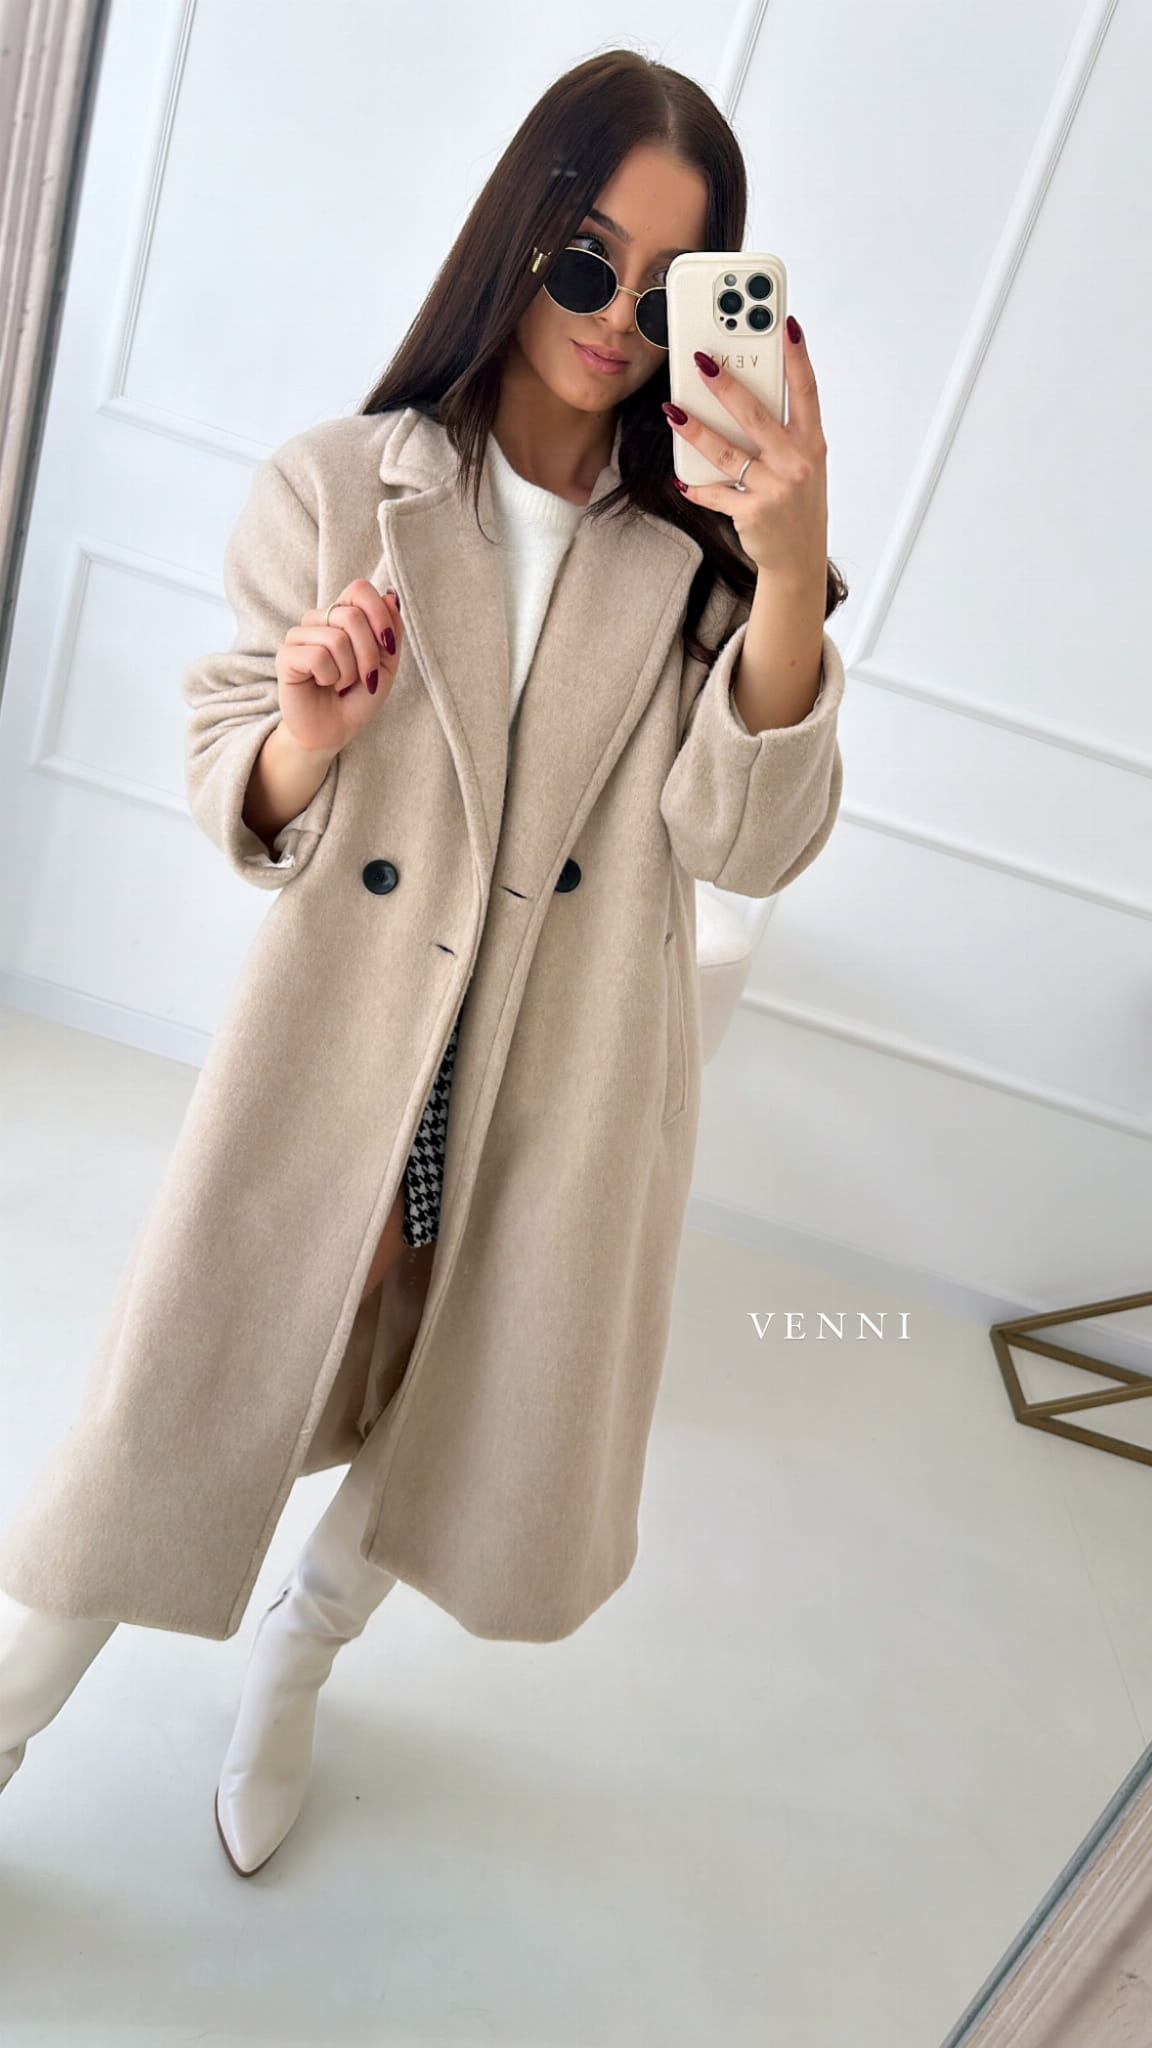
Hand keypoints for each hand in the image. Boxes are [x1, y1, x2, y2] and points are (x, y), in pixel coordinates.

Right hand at [275, 579, 403, 753]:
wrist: (334, 731)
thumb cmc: (358, 696)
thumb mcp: (387, 664)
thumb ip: (391, 630)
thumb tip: (390, 594)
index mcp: (341, 614)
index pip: (359, 589)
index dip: (379, 614)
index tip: (389, 645)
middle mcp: (318, 619)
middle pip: (352, 615)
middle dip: (369, 654)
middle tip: (364, 678)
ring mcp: (299, 636)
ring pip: (336, 638)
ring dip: (349, 671)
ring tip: (340, 684)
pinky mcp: (285, 656)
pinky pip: (318, 656)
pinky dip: (330, 677)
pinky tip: (323, 685)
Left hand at [662, 317, 827, 583]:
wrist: (798, 557)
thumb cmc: (797, 502)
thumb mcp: (803, 463)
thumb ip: (782, 430)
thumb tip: (743, 393)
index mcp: (811, 443)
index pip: (806, 391)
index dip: (797, 357)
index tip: (786, 325)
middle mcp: (796, 463)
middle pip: (756, 416)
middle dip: (727, 386)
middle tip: (702, 361)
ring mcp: (775, 489)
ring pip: (727, 453)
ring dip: (696, 430)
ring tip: (674, 411)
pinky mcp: (752, 513)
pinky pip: (716, 493)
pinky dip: (696, 485)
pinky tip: (681, 477)